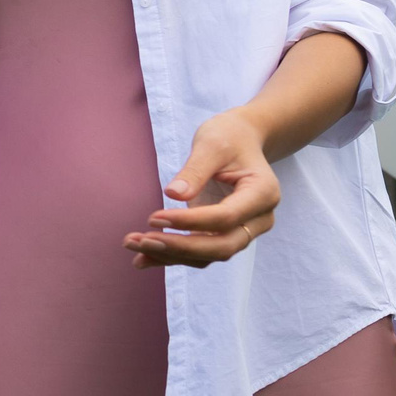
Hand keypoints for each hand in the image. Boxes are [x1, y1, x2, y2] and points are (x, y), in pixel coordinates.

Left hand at [127, 108, 280, 267]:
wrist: (241, 140)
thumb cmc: (229, 137)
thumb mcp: (212, 144)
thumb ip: (195, 170)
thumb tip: (173, 194)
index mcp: (263, 193)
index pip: (225, 218)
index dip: (189, 222)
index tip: (154, 218)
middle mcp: (259, 219)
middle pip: (221, 246)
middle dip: (180, 248)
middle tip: (142, 241)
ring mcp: (244, 230)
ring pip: (209, 255)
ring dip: (170, 255)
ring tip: (133, 245)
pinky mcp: (225, 235)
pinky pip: (200, 253)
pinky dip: (171, 256)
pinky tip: (141, 258)